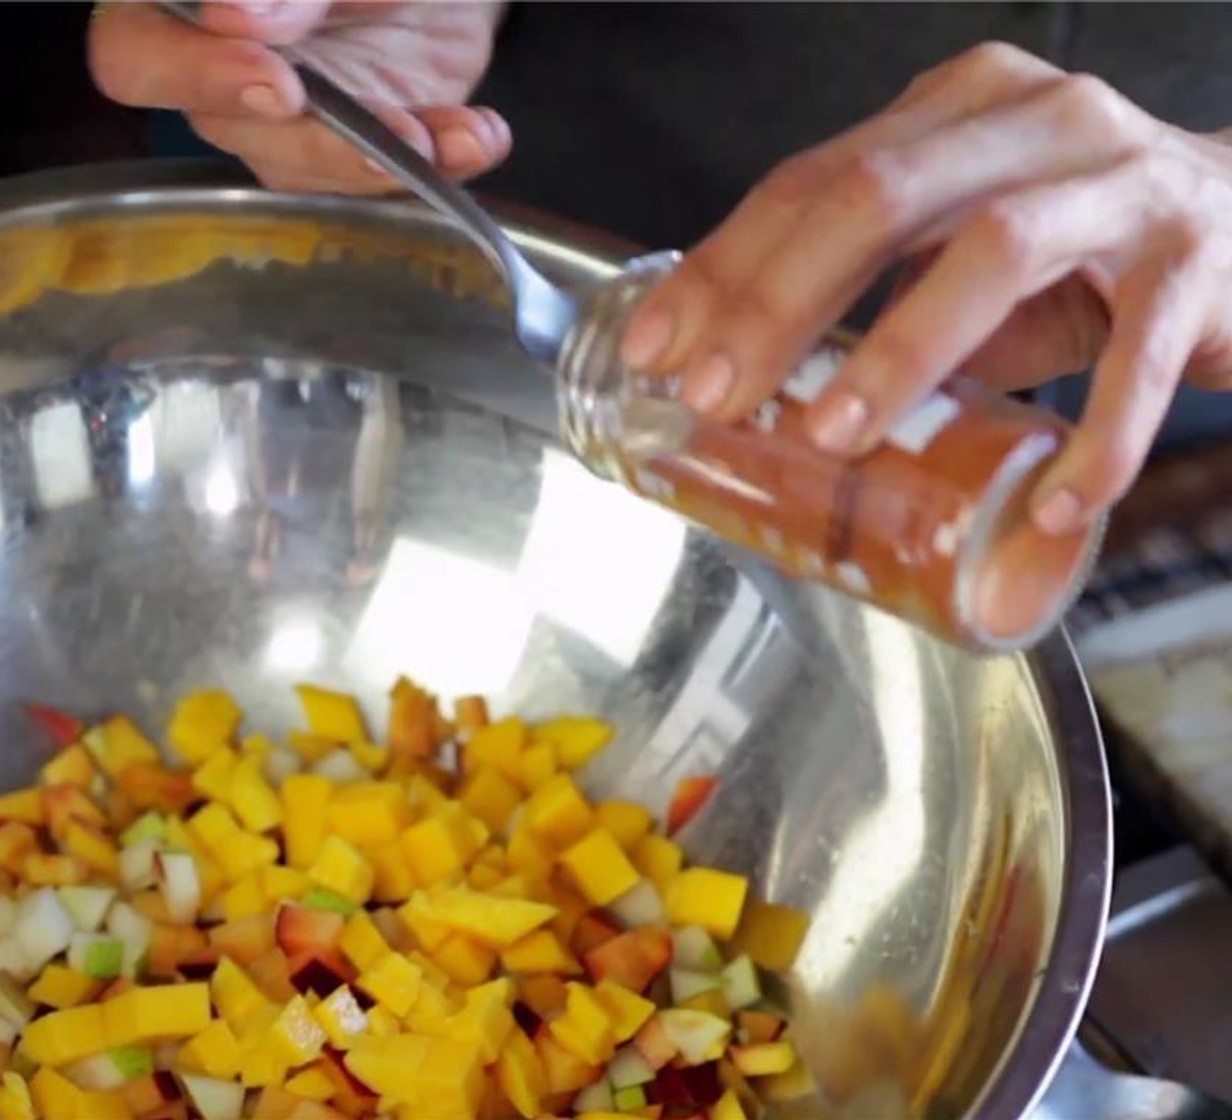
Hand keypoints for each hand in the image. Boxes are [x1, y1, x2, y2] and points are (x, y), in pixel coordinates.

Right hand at [88, 0, 510, 193]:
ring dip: (387, 162)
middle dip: (321, 141)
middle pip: (229, 129)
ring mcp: (281, 118)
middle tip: (395, 133)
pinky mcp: (346, 150)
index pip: (134, 56)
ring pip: (305, 172)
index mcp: (184, 7)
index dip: (195, 75)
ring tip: (453, 133)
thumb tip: (235, 17)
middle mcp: (216, 66)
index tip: (278, 80)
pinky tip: (478, 134)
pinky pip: (377, 180)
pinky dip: (442, 161)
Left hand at [619, 42, 1231, 535]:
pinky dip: (1092, 440)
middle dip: (778, 305)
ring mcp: (1121, 184)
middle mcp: (1035, 123)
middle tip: (717, 397)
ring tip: (831, 437)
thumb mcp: (958, 242)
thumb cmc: (1079, 248)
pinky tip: (1050, 509)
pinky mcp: (1199, 262)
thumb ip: (868, 285)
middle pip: (876, 200)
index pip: (812, 178)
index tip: (656, 347)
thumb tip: (740, 373)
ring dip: (901, 354)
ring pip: (993, 252)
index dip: (725, 266)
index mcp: (955, 112)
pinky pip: (1137, 357)